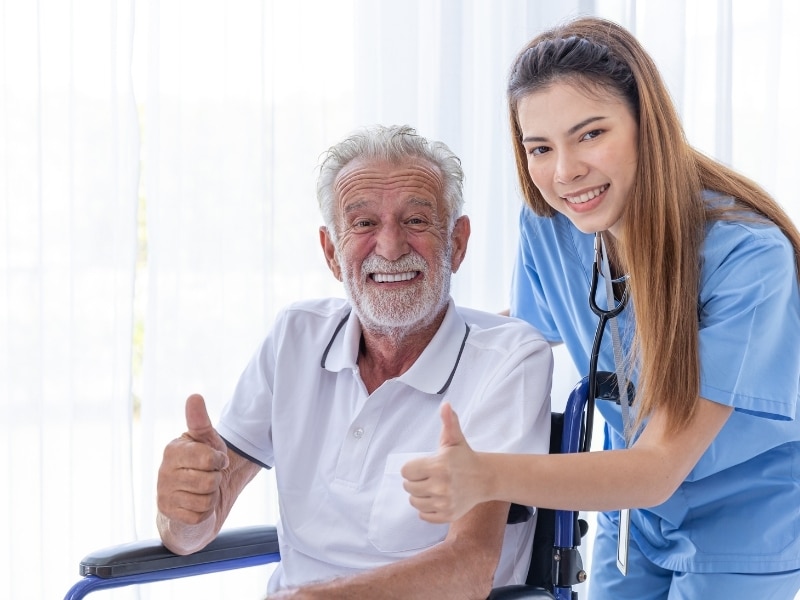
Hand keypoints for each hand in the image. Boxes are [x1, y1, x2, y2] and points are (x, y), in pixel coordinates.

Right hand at [157, 394, 229, 524]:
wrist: (192, 497)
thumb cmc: (202, 464)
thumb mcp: (206, 440)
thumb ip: (200, 421)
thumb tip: (194, 396)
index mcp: (173, 449)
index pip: (209, 458)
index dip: (219, 461)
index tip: (215, 460)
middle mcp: (163, 471)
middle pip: (210, 480)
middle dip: (216, 480)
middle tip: (207, 476)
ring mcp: (163, 494)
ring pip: (206, 499)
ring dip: (211, 496)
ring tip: (202, 490)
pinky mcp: (168, 515)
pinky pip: (200, 515)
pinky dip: (205, 512)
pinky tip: (196, 505)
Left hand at [401, 403, 486, 523]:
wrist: (484, 478)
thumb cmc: (464, 457)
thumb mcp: (455, 438)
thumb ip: (448, 422)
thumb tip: (446, 404)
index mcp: (439, 466)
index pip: (406, 472)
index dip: (412, 468)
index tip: (422, 466)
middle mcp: (441, 486)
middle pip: (408, 487)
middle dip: (415, 481)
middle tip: (428, 476)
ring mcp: (444, 503)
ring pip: (414, 502)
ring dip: (419, 495)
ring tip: (431, 486)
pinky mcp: (447, 515)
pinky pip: (423, 515)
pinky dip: (426, 508)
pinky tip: (436, 498)